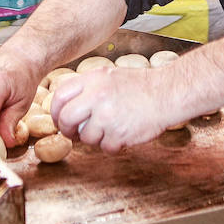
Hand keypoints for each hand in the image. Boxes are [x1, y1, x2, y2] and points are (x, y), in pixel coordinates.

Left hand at [48, 65, 183, 152]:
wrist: (167, 93)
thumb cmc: (141, 85)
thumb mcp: (110, 76)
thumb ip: (89, 87)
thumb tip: (67, 104)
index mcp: (93, 80)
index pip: (59, 96)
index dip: (55, 111)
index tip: (60, 119)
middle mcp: (96, 97)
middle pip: (66, 119)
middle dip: (67, 130)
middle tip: (74, 133)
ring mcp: (107, 116)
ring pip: (85, 137)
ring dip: (95, 138)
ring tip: (110, 129)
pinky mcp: (118, 134)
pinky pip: (105, 147)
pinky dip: (112, 145)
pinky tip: (122, 134)